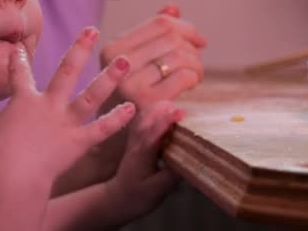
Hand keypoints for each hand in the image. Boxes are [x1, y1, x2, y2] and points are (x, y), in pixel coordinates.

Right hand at [0, 27, 135, 179]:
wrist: (12, 173)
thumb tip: (1, 125)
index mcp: (23, 100)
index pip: (20, 75)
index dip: (19, 61)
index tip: (20, 48)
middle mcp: (49, 105)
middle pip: (66, 70)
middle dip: (80, 48)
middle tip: (92, 30)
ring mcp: (65, 122)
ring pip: (92, 95)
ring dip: (109, 77)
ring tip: (124, 61)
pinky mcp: (78, 142)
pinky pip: (101, 129)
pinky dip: (117, 120)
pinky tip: (132, 108)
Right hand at [100, 4, 205, 107]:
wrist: (116, 139)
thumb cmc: (130, 97)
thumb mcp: (133, 64)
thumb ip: (151, 36)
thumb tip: (173, 7)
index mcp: (112, 48)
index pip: (160, 23)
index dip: (187, 27)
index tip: (199, 40)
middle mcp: (118, 64)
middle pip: (173, 38)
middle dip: (193, 47)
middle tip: (197, 62)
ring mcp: (131, 83)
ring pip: (180, 55)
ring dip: (197, 64)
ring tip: (195, 75)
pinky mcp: (147, 103)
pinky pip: (184, 76)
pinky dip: (195, 77)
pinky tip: (192, 85)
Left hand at [106, 101, 183, 218]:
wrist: (118, 199)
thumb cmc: (138, 197)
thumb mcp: (158, 190)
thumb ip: (172, 175)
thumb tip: (189, 159)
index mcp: (142, 153)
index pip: (153, 132)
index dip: (167, 121)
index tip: (181, 112)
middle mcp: (137, 141)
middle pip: (148, 117)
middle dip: (166, 108)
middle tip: (185, 109)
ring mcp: (135, 138)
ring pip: (146, 115)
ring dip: (161, 108)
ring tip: (179, 109)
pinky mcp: (137, 139)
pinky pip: (146, 119)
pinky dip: (157, 113)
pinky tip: (168, 114)